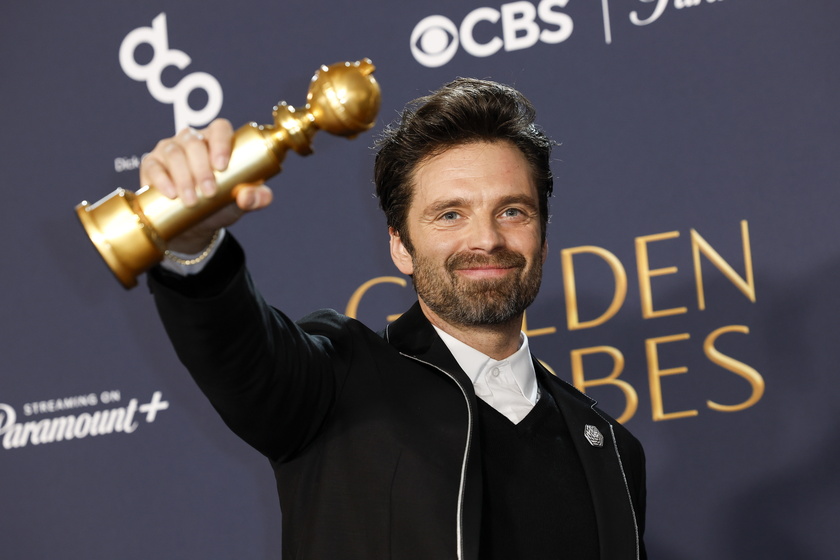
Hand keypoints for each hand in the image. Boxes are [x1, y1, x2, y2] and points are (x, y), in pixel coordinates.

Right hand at [139, 118, 273, 252]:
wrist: (194, 224)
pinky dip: (162, 180)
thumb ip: (256, 199)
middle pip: (194, 142)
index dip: (221, 143)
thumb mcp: (240, 202)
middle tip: (209, 192)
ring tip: (192, 200)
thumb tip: (248, 197)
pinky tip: (171, 194)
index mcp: (217, 140)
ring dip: (184, 177)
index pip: (220, 128)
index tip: (222, 166)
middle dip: (202, 168)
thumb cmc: (220, 204)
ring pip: (174, 153)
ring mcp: (169, 149)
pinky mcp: (151, 165)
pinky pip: (153, 167)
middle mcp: (191, 140)